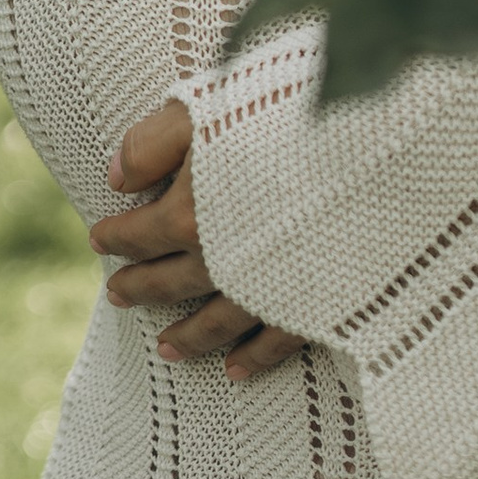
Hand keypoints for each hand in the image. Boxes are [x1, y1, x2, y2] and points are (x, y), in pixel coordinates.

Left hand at [87, 100, 306, 382]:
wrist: (378, 146)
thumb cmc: (287, 112)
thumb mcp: (209, 108)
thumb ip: (155, 141)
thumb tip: (115, 177)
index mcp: (189, 216)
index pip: (140, 233)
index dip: (115, 236)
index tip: (99, 240)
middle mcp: (222, 263)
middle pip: (170, 281)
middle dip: (140, 288)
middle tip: (116, 296)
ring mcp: (268, 290)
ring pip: (217, 323)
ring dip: (188, 337)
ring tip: (165, 350)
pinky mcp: (315, 304)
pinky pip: (277, 342)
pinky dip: (253, 358)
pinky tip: (236, 370)